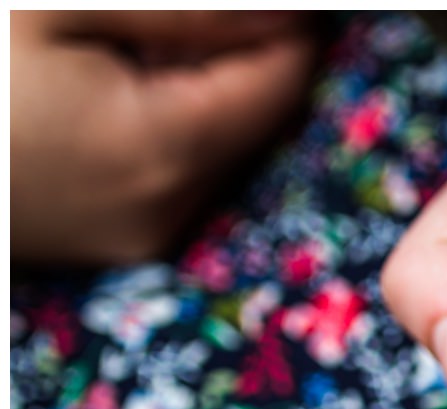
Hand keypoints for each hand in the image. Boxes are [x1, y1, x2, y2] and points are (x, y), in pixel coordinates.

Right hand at [11, 10, 316, 265]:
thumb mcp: (56, 6)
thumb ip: (191, 10)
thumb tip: (289, 11)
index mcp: (160, 149)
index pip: (283, 80)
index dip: (284, 20)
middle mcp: (163, 213)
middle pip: (255, 117)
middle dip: (235, 50)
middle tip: (146, 22)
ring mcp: (134, 238)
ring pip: (215, 145)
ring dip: (195, 86)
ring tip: (111, 47)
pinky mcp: (107, 244)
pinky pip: (170, 172)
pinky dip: (159, 121)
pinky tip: (96, 87)